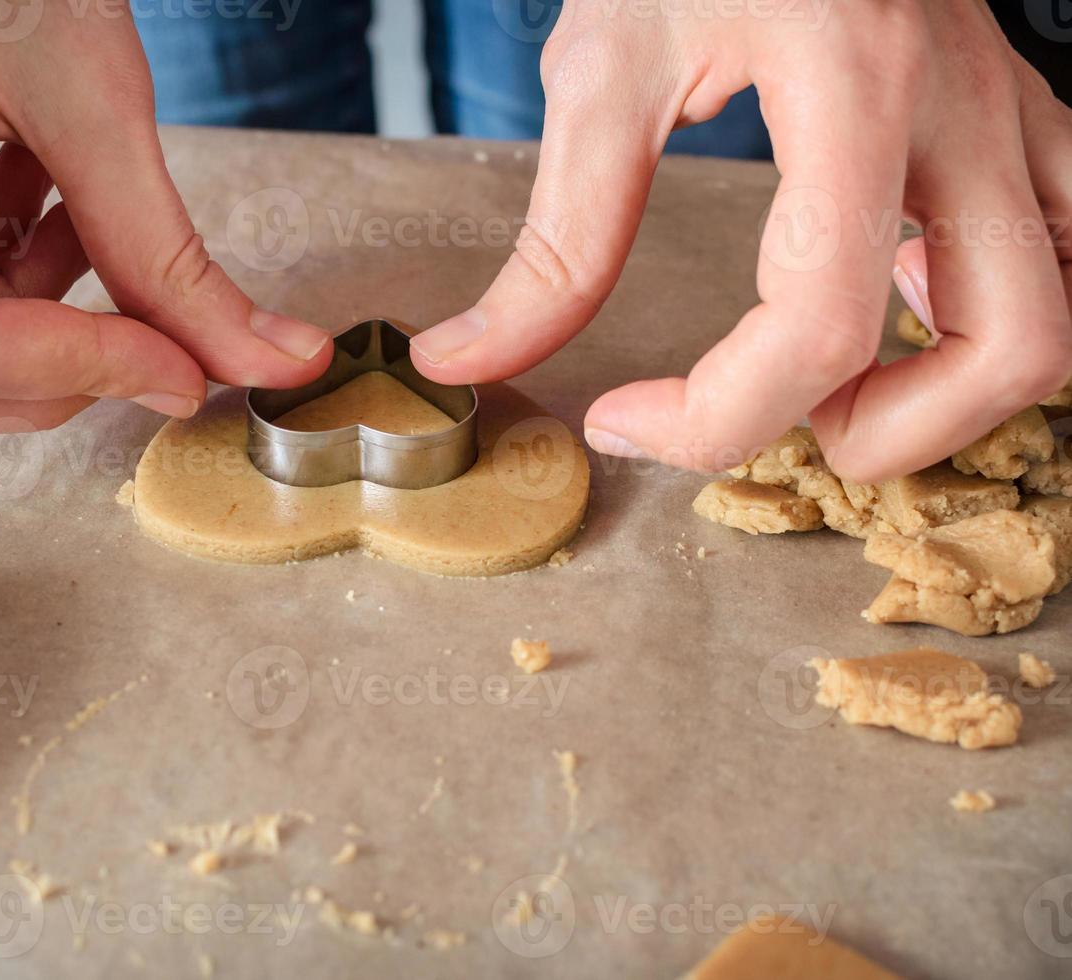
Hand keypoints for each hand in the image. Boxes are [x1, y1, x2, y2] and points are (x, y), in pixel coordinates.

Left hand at [410, 0, 1071, 481]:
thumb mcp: (601, 70)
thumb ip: (554, 240)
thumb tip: (472, 359)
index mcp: (850, 89)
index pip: (820, 321)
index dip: (714, 419)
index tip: (623, 419)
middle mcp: (959, 109)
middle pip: (1010, 347)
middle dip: (887, 435)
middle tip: (775, 419)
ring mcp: (1008, 113)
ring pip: (1065, 312)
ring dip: (956, 390)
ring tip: (839, 376)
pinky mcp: (1014, 117)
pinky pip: (1063, 248)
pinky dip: (993, 314)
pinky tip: (901, 298)